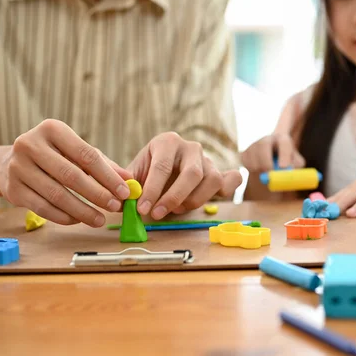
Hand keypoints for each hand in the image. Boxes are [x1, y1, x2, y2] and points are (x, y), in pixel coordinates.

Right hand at [0, 119, 132, 226]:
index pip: (86, 155)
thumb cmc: (55, 156)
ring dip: (83, 210)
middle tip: (115, 207)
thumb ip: (104, 165)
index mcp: (52, 129)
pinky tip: (79, 220)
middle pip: (71, 175)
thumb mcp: (77, 153)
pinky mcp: (12, 189)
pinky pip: (43, 208)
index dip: (108, 176)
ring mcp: (18, 167)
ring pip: (57, 195)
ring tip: (100, 219)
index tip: (124, 192)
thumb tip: (130, 180)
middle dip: (97, 194)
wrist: (9, 164)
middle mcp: (30, 144)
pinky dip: (64, 217)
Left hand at [127, 132, 241, 219]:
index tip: (142, 209)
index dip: (152, 190)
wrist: (163, 168)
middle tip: (158, 214)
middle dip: (174, 198)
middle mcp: (191, 147)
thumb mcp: (134, 173)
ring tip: (175, 210)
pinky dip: (228, 189)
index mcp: (167, 141)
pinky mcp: (220, 173)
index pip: (162, 166)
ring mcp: (208, 159)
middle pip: (191, 173)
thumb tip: (123, 200)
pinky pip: (232, 179)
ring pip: (211, 180)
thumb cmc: (148, 172)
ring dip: (194, 201)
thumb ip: (128, 184)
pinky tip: (216, 199)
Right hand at [240, 133, 304, 172]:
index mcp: (283, 139)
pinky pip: (245, 162)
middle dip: (266, 160)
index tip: (284, 167)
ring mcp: (254, 145)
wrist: (273, 166)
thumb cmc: (288, 164)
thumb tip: (287, 170)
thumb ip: (295, 166)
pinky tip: (259, 172)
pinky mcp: (245, 153)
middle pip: (263, 144)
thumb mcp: (296, 165)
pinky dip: (251, 171)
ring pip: (253, 156)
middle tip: (269, 175)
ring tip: (267, 176)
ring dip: (259, 169)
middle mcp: (268, 139)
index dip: (284, 155)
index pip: (284, 143)